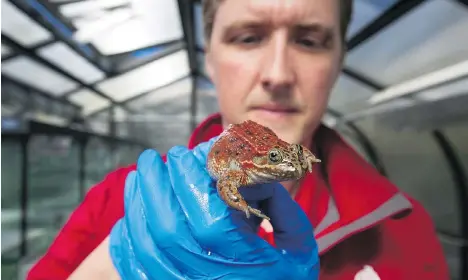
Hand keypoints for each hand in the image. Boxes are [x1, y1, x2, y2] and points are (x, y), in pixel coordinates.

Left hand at [109, 138, 318, 279]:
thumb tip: (250, 170)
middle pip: (168, 230)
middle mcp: (209, 278)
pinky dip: (128, 237)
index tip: (181, 154)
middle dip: (156, 186)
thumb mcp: (298, 247)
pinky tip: (130, 214)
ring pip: (147, 246)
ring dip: (137, 205)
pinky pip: (137, 267)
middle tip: (150, 158)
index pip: (209, 220)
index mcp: (245, 264)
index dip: (191, 183)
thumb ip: (280, 207)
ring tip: (138, 176)